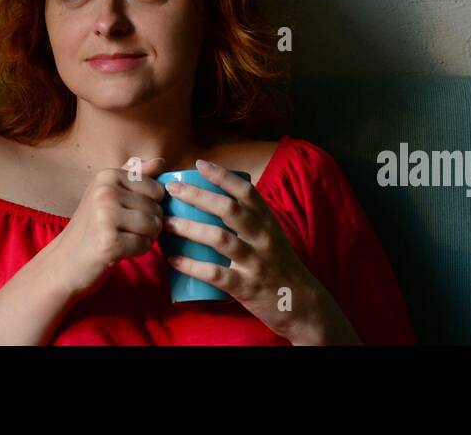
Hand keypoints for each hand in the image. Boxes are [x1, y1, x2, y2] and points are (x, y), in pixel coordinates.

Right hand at [50, 157, 167, 299]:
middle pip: (156, 208)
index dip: (150, 205)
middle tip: (123, 229)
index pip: (157, 189)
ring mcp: (106, 216)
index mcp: (107, 175)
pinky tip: (119, 250)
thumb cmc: (92, 225)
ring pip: (153, 226)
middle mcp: (105, 192)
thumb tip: (160, 160)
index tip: (128, 212)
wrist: (66, 260)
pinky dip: (137, 251)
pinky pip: (144, 244)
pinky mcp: (109, 241)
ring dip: (145, 238)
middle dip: (148, 224)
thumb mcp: (108, 192)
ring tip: (123, 238)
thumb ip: (134, 174)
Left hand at [163, 158, 356, 343]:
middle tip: (172, 189)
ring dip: (190, 228)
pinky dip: (192, 266)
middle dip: (198, 196)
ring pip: (220, 238)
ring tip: (166, 223)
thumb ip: (251, 220)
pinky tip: (174, 260)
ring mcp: (255, 262)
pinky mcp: (246, 287)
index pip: (246, 191)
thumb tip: (215, 200)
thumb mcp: (272, 237)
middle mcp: (263, 238)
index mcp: (268, 223)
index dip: (222, 175)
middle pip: (228, 209)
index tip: (199, 164)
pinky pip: (216, 274)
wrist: (303, 306)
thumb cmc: (280, 267)